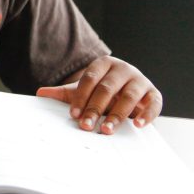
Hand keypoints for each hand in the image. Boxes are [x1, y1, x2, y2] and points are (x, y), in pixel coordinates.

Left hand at [36, 55, 162, 133]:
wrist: (126, 89)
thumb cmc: (101, 90)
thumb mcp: (83, 90)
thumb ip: (63, 92)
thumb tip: (40, 93)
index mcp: (104, 64)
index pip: (90, 79)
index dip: (81, 97)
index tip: (74, 115)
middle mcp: (123, 69)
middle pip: (108, 88)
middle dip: (96, 108)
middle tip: (87, 126)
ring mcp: (140, 80)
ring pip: (129, 96)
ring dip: (118, 114)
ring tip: (107, 129)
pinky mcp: (154, 94)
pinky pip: (153, 104)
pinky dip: (147, 115)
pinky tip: (138, 125)